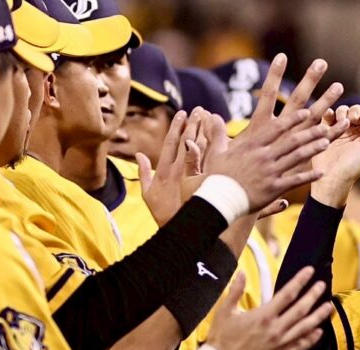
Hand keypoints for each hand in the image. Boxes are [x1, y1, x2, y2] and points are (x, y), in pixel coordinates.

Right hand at [136, 107, 211, 226]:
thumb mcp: (148, 194)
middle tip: (199, 109)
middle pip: (186, 142)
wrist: (180, 230)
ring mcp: (191, 176)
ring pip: (198, 149)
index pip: (171, 143)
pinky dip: (213, 148)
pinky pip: (209, 162)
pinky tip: (219, 137)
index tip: (181, 113)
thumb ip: (144, 174)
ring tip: (208, 117)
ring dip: (203, 132)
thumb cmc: (164, 214)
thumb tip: (140, 155)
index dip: (176, 127)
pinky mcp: (202, 183)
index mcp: (163, 171)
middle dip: (192, 124)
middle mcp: (178, 170)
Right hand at [206, 267, 332, 349]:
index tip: (309, 271)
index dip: (300, 281)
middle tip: (322, 286)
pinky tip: (319, 332)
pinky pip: (300, 347)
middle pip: (301, 309)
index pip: (287, 294)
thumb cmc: (221, 339)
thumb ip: (235, 291)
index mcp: (263, 316)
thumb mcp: (224, 312)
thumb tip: (241, 273)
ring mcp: (280, 344)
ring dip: (318, 316)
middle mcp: (275, 329)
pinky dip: (311, 339)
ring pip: (305, 328)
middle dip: (313, 295)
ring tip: (329, 307)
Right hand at [207, 55, 348, 212]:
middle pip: (291, 140)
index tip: (306, 112)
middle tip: (324, 125)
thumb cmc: (217, 177)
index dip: (293, 119)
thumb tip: (211, 116)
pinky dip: (309, 176)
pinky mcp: (273, 189)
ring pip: (296, 157)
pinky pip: (295, 181)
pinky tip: (321, 172)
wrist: (218, 201)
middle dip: (309, 131)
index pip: (276, 128)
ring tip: (326, 143)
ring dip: (313, 149)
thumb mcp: (217, 152)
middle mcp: (263, 156)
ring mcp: (270, 172)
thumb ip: (218, 133)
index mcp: (251, 145)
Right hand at [310, 80, 359, 207]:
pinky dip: (329, 114)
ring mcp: (338, 131)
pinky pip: (326, 116)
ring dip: (343, 113)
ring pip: (342, 110)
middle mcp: (353, 131)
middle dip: (357, 110)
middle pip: (356, 109)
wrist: (330, 179)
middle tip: (355, 120)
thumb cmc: (353, 168)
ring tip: (342, 123)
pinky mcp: (323, 132)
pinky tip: (329, 117)